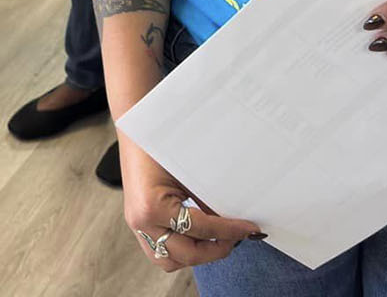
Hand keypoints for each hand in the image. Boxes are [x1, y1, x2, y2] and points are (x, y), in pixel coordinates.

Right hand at [120, 138, 261, 271]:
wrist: (136, 127)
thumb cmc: (160, 143)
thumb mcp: (188, 172)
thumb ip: (207, 200)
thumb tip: (234, 221)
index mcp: (152, 206)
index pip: (201, 228)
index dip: (230, 231)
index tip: (250, 230)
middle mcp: (141, 222)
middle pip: (187, 254)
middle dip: (217, 249)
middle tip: (239, 238)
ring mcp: (136, 226)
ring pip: (170, 260)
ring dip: (197, 255)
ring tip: (218, 240)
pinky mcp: (137, 225)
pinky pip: (160, 250)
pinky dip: (182, 249)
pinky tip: (198, 237)